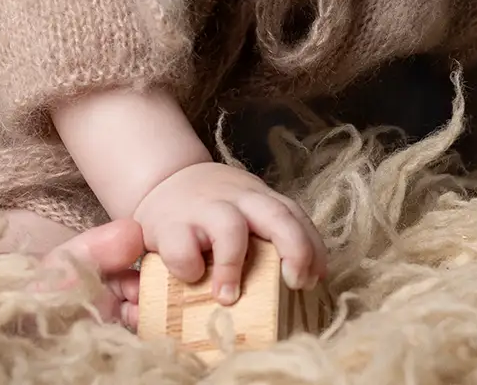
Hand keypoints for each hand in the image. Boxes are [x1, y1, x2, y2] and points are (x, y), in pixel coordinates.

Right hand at [131, 162, 327, 306]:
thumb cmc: (211, 208)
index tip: (314, 280)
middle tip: (296, 284)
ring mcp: (205, 208)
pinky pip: (183, 248)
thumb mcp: (244, 211)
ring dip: (233, 267)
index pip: (295, 217)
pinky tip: (191, 277)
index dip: (311, 249)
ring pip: (230, 228)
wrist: (162, 178)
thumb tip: (303, 282)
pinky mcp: (170, 224)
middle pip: (278, 216)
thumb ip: (268, 236)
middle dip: (295, 250)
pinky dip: (189, 267)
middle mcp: (238, 199)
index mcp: (260, 199)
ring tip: (227, 298)